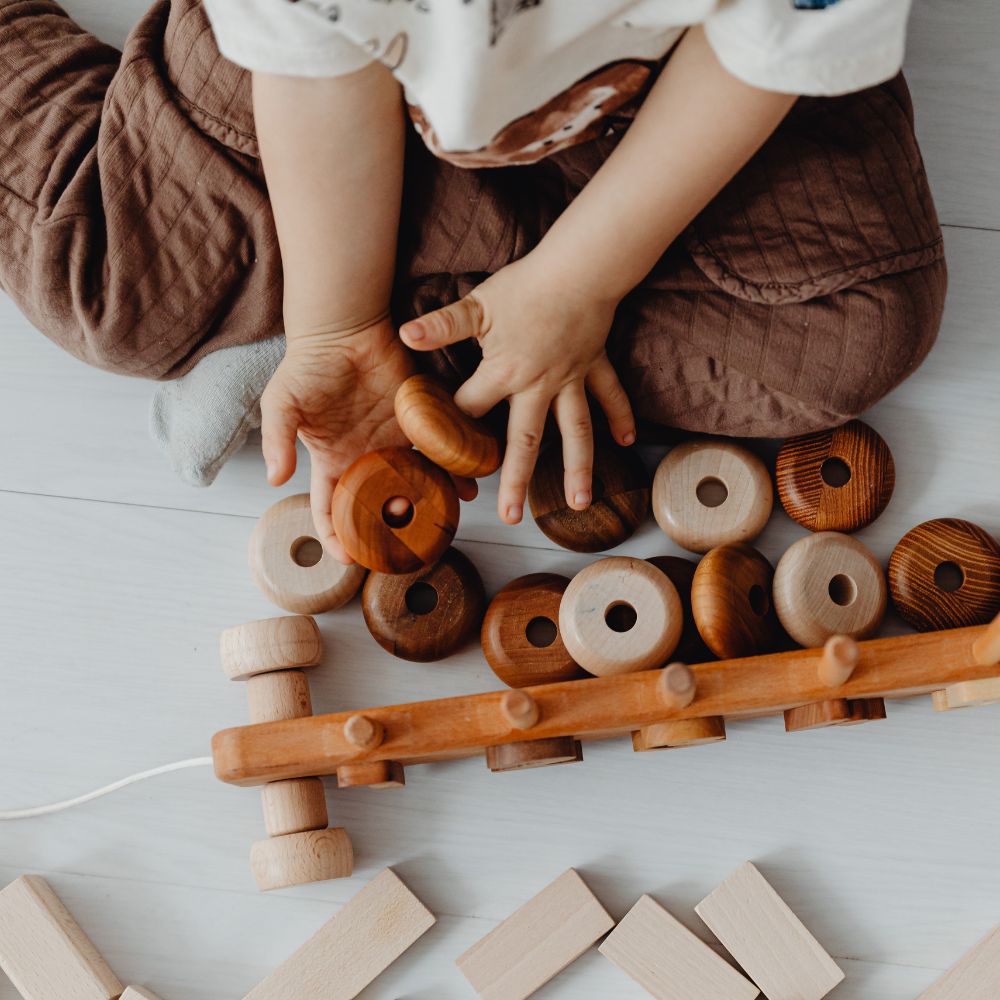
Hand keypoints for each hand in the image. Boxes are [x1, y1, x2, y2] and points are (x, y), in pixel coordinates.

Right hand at [261, 319, 475, 561]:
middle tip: (406, 551)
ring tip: (443, 523)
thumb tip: (275, 480)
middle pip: (378, 506)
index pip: (330, 510)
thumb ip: (277, 440)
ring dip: (428, 504)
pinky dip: (450, 468)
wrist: (344, 329)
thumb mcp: (281, 403)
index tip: (350, 559)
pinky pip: (436, 451)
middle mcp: (365, 459)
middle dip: (390, 531)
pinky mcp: (418, 422)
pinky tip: (463, 484)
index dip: (336, 537)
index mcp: (332, 462)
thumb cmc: (308, 366)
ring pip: (413, 484)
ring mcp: (393, 442)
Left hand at [399, 254, 635, 524]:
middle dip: (515, 479)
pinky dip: (620, 417)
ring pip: (576, 431)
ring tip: (578, 504)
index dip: (449, 431)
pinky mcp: (594, 366)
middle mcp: (539, 386)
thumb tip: (406, 336)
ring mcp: (571, 380)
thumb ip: (443, 325)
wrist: (579, 268)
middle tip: (510, 517)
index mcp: (505, 373)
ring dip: (579, 468)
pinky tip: (625, 443)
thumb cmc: (526, 285)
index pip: (470, 409)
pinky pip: (610, 396)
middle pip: (525, 440)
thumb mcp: (477, 305)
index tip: (436, 460)